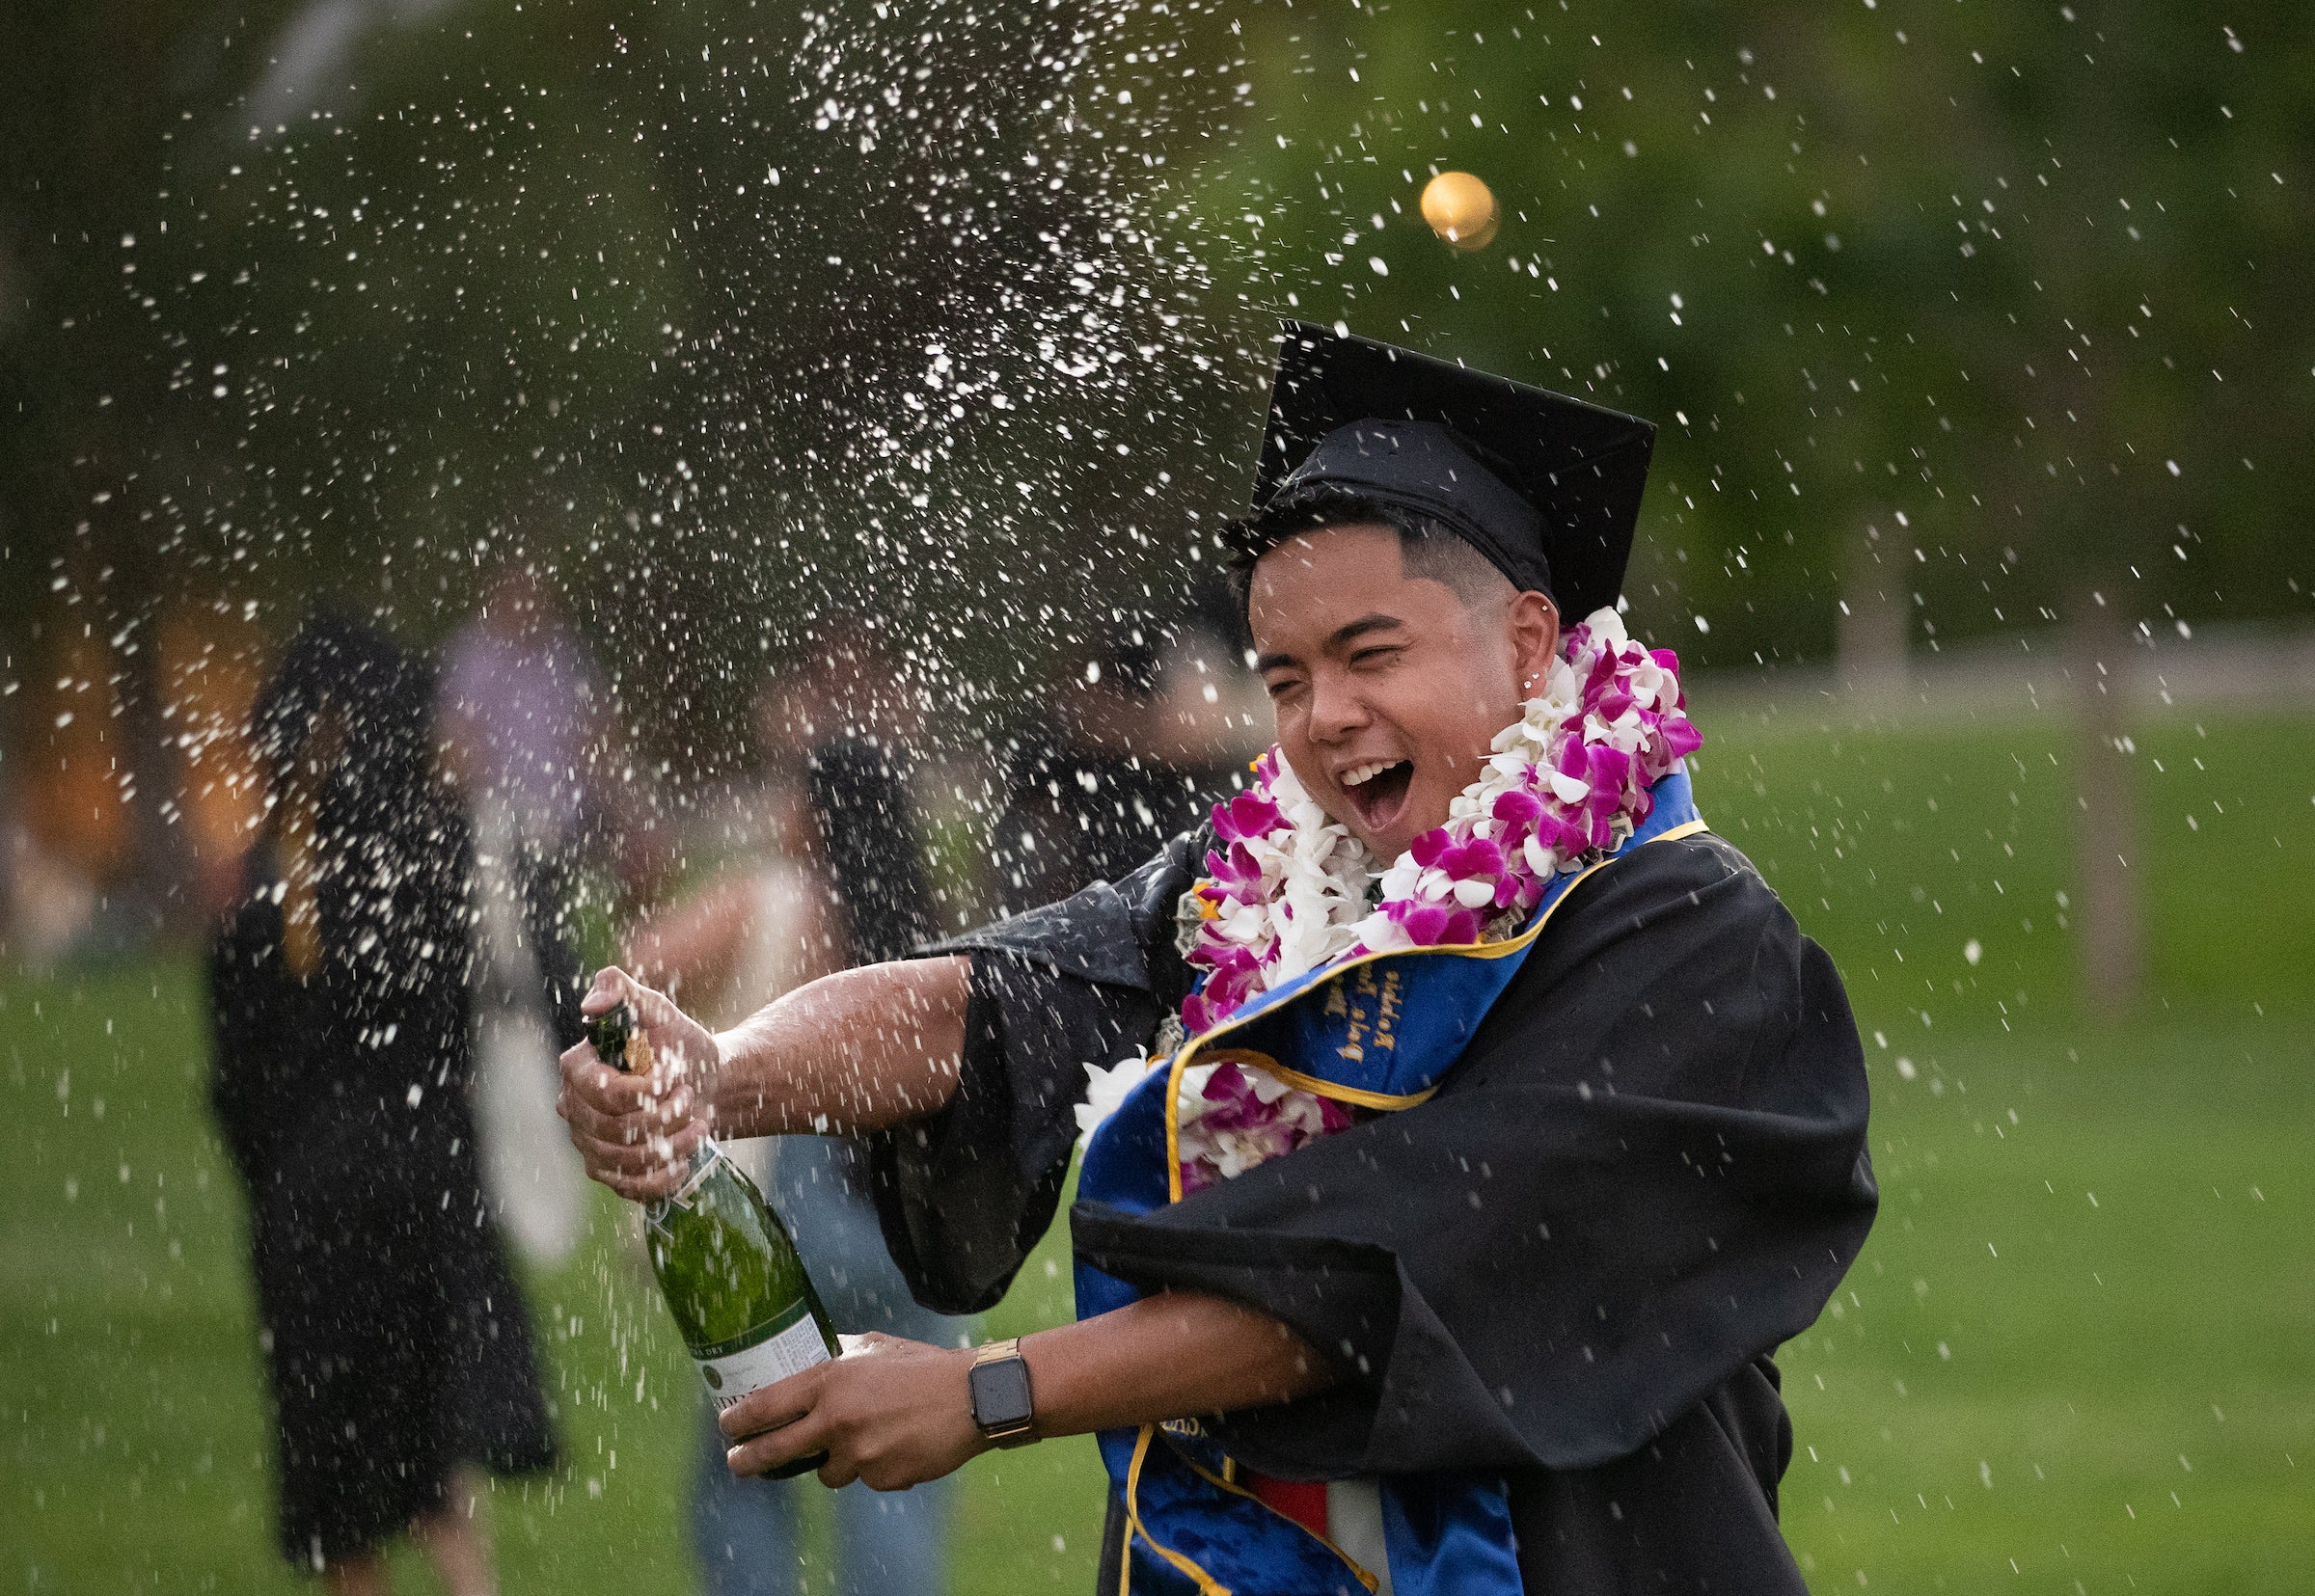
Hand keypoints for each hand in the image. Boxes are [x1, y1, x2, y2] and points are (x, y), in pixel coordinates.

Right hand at [555, 967, 720, 1199]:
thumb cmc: (676, 1043)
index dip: (645, 1090)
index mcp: (576, 1068)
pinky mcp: (607, 1171)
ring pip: (625, 1160)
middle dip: (663, 1116)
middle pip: (615, 1130)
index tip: (673, 1076)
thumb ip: (620, 989)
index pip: (604, 1093)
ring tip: (698, 1125)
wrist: (702, 1083)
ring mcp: (586, 1143)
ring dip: (671, 1145)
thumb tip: (590, 1007)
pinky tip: (682, 1161)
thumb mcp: (656, 1009)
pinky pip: (628, 1187)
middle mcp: (572, 1108)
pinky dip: (661, 1179)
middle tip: (688, 1097)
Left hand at [719, 1333, 992, 1491]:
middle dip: (747, 1461)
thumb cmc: (923, 1367)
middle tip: (738, 1462)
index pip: (765, 1406)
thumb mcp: (874, 1348)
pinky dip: (874, 1466)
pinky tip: (898, 1444)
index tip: (727, 1426)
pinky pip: (865, 1479)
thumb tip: (811, 1352)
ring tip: (866, 1437)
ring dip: (835, 1460)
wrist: (973, 1397)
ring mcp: (859, 1455)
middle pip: (774, 1452)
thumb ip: (839, 1355)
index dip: (737, 1420)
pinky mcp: (882, 1479)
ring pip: (826, 1471)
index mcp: (831, 1382)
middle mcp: (837, 1421)